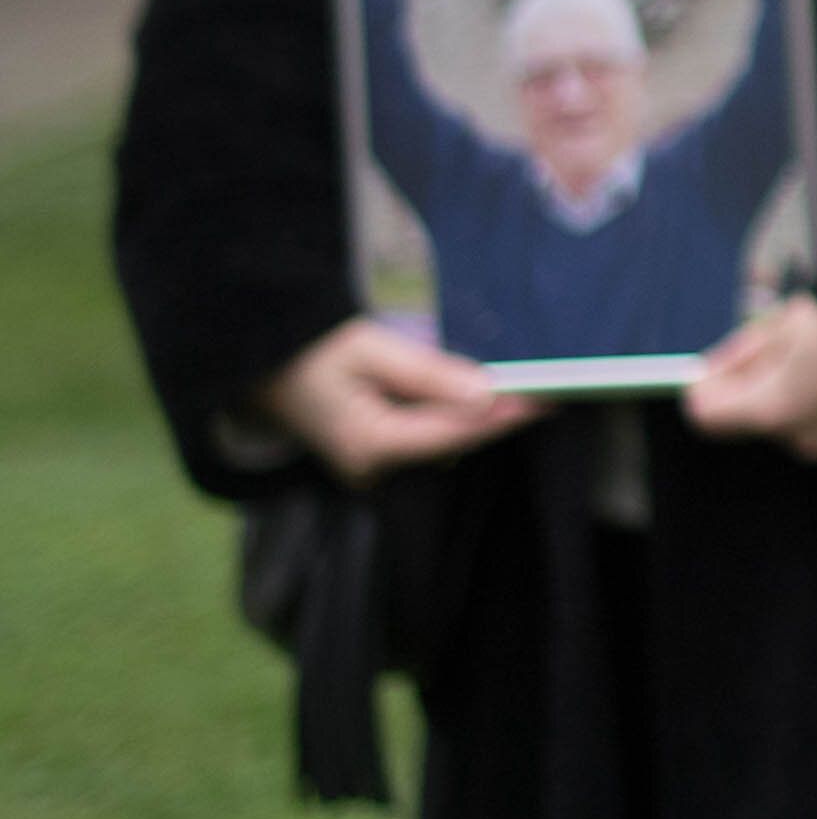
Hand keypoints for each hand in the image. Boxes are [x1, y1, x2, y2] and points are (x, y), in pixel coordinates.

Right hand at [257, 317, 538, 482]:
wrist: (262, 363)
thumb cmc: (312, 350)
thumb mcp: (371, 350)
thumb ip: (429, 375)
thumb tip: (486, 393)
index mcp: (368, 444)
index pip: (453, 432)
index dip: (503, 416)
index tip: (546, 398)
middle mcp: (371, 468)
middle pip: (452, 442)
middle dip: (498, 418)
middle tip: (551, 393)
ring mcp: (370, 467)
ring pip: (442, 443)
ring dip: (480, 420)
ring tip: (528, 395)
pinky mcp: (372, 458)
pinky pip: (424, 440)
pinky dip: (454, 420)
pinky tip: (484, 402)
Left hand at [685, 294, 816, 461]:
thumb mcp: (785, 323)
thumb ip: (741, 354)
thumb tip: (711, 371)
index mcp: (773, 409)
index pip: (705, 414)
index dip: (704, 386)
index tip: (715, 366)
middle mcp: (802, 439)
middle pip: (756, 419)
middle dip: (759, 387)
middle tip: (781, 347)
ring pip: (796, 422)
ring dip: (799, 396)